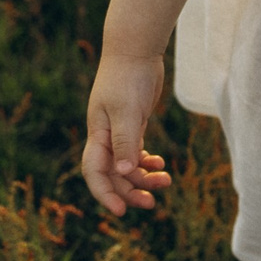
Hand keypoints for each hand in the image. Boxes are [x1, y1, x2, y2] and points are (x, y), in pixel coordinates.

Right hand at [82, 50, 173, 215]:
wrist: (135, 49)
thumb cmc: (127, 77)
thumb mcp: (126, 111)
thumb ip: (124, 141)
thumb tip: (122, 172)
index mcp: (98, 135)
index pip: (95, 173)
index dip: (105, 194)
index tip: (121, 211)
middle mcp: (105, 136)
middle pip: (113, 175)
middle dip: (131, 191)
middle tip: (152, 203)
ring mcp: (118, 130)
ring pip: (127, 165)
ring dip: (144, 177)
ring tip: (166, 180)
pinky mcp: (132, 123)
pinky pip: (136, 152)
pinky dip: (147, 162)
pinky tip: (160, 164)